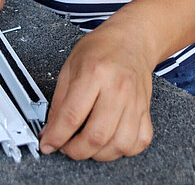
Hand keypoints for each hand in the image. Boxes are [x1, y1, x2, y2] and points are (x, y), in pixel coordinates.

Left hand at [39, 23, 153, 160]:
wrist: (132, 39)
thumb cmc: (101, 48)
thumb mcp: (71, 64)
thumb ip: (60, 99)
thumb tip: (50, 129)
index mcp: (94, 72)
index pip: (72, 115)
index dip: (56, 136)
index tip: (48, 144)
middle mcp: (117, 88)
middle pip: (97, 135)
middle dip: (75, 150)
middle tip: (65, 147)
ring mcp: (135, 101)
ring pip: (119, 145)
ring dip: (98, 154)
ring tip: (86, 144)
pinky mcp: (146, 110)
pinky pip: (138, 142)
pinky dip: (122, 149)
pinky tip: (110, 139)